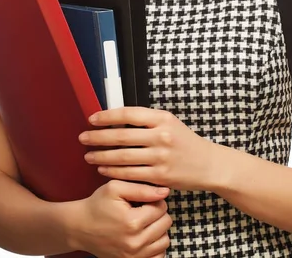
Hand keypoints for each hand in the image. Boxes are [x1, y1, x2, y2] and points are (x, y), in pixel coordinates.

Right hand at [67, 179, 171, 257]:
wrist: (80, 227)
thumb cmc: (97, 205)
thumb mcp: (115, 188)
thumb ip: (141, 188)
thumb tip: (164, 192)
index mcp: (132, 222)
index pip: (161, 208)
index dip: (155, 199)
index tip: (144, 199)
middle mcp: (135, 242)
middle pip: (166, 224)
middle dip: (158, 213)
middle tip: (144, 209)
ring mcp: (135, 256)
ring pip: (165, 240)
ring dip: (158, 229)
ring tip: (144, 222)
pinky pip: (158, 256)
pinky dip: (155, 246)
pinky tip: (144, 236)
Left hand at [79, 107, 217, 190]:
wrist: (208, 164)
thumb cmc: (185, 142)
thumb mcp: (169, 123)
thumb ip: (146, 121)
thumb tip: (116, 119)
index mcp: (162, 118)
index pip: (128, 114)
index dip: (107, 116)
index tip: (92, 119)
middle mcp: (161, 136)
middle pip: (122, 136)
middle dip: (98, 137)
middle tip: (83, 138)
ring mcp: (161, 157)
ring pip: (123, 157)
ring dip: (102, 156)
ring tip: (88, 155)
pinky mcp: (160, 177)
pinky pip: (131, 174)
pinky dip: (114, 171)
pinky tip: (103, 169)